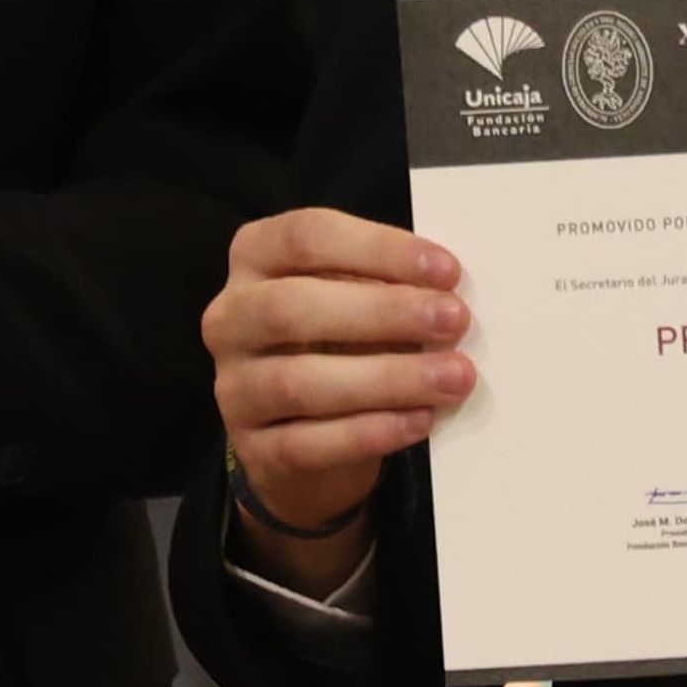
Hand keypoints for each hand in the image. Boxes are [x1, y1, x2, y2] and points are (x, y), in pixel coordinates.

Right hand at [203, 209, 474, 585]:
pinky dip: (370, 432)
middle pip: (293, 306)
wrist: (300, 439)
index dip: (379, 248)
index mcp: (255, 256)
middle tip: (455, 320)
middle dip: (384, 312)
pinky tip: (420, 421)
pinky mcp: (251, 449)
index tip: (447, 270)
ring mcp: (233, 388)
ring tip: (453, 378)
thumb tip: (448, 293)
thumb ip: (389, 285)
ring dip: (388, 379)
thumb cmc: (339, 341)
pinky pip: (307, 443)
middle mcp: (230, 317)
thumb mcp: (357, 298)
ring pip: (299, 383)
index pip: (306, 236)